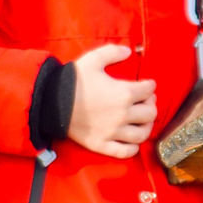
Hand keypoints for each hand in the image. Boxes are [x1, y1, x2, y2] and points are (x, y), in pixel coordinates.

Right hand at [68, 42, 157, 157]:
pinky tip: (132, 141)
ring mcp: (113, 132)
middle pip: (151, 113)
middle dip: (150, 105)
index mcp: (124, 93)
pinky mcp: (102, 145)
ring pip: (142, 134)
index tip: (147, 85)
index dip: (150, 86)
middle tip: (145, 101)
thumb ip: (113, 52)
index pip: (149, 90)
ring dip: (146, 126)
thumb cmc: (73, 80)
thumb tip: (129, 51)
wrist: (51, 102)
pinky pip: (125, 151)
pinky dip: (133, 148)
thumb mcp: (93, 59)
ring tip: (142, 121)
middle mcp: (123, 115)